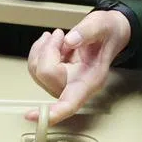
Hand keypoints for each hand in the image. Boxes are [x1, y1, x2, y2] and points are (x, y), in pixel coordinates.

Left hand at [26, 9, 131, 124]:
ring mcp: (64, 83)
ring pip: (37, 71)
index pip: (69, 104)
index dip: (52, 113)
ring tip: (58, 36)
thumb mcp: (103, 25)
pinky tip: (53, 40)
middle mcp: (75, 87)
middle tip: (60, 34)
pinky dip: (39, 50)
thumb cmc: (109, 32)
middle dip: (48, 51)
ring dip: (42, 50)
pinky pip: (35, 66)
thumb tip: (70, 40)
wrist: (110, 32)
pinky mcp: (55, 76)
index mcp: (91, 81)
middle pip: (47, 76)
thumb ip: (87, 32)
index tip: (32, 116)